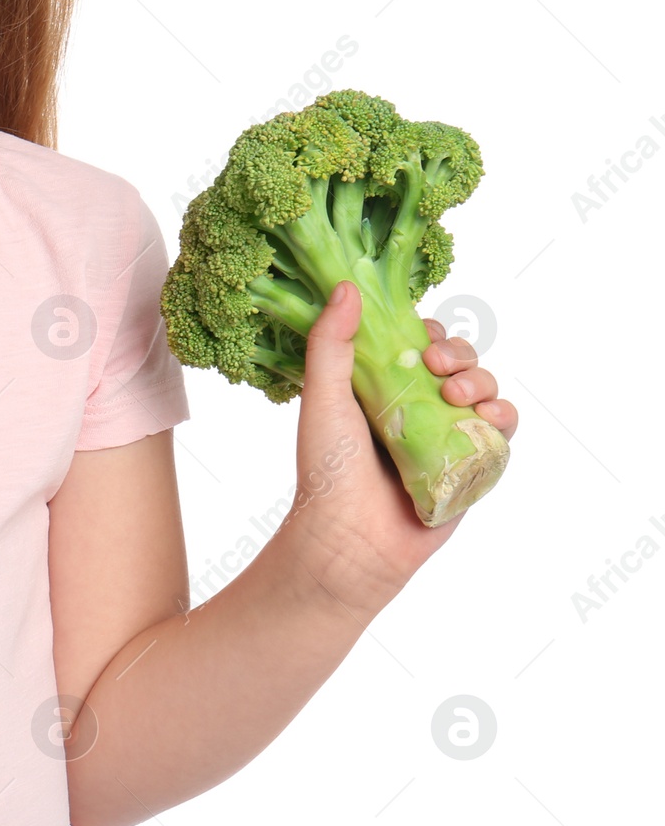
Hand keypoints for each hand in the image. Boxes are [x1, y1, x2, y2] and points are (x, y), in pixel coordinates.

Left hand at [278, 282, 517, 620]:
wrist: (350, 539)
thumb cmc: (328, 469)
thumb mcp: (322, 396)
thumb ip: (331, 342)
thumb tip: (347, 286)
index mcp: (380, 385)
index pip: (416, 342)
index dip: (426, 331)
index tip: (417, 335)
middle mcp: (416, 407)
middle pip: (458, 361)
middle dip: (457, 353)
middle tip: (435, 367)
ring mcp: (446, 436)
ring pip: (485, 391)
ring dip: (481, 381)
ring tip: (455, 395)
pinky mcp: (471, 467)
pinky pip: (502, 433)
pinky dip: (502, 418)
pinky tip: (485, 418)